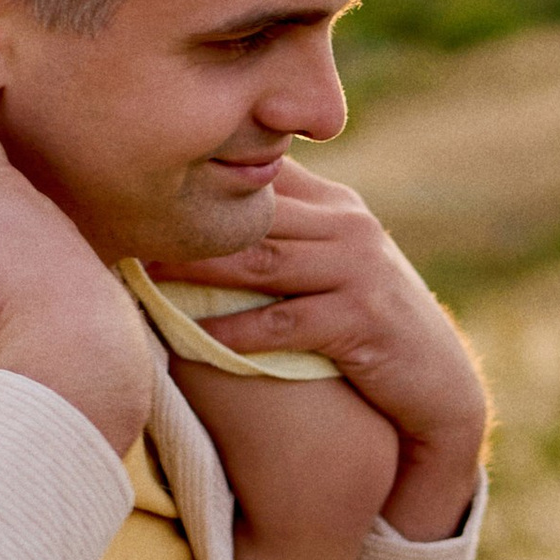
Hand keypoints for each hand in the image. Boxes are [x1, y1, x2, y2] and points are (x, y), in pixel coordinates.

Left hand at [151, 164, 487, 537]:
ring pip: (260, 259)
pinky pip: (284, 322)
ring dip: (197, 265)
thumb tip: (204, 221)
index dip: (201, 172)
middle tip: (120, 217)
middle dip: (186, 215)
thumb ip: (284, 238)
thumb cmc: (370, 326)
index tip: (136, 178)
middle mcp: (348, 226)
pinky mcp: (361, 321)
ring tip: (141, 268)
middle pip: (250, 212)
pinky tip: (191, 337)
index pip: (261, 172)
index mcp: (335, 204)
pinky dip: (235, 330)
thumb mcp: (332, 268)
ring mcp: (357, 271)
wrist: (439, 387)